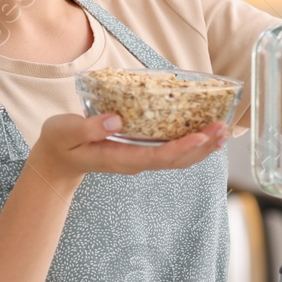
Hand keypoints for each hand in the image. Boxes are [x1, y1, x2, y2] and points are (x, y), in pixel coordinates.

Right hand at [27, 113, 229, 185]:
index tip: (200, 137)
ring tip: (223, 132)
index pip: (155, 157)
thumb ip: (89, 127)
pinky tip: (206, 134)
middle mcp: (134, 162)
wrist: (58, 159)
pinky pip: (172, 152)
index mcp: (119, 158)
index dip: (180, 149)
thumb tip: (117, 119)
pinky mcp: (142, 152)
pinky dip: (192, 144)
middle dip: (201, 147)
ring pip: (177, 159)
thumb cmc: (61, 142)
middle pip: (175, 161)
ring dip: (202, 147)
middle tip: (223, 129)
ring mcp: (139, 159)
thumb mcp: (66, 132)